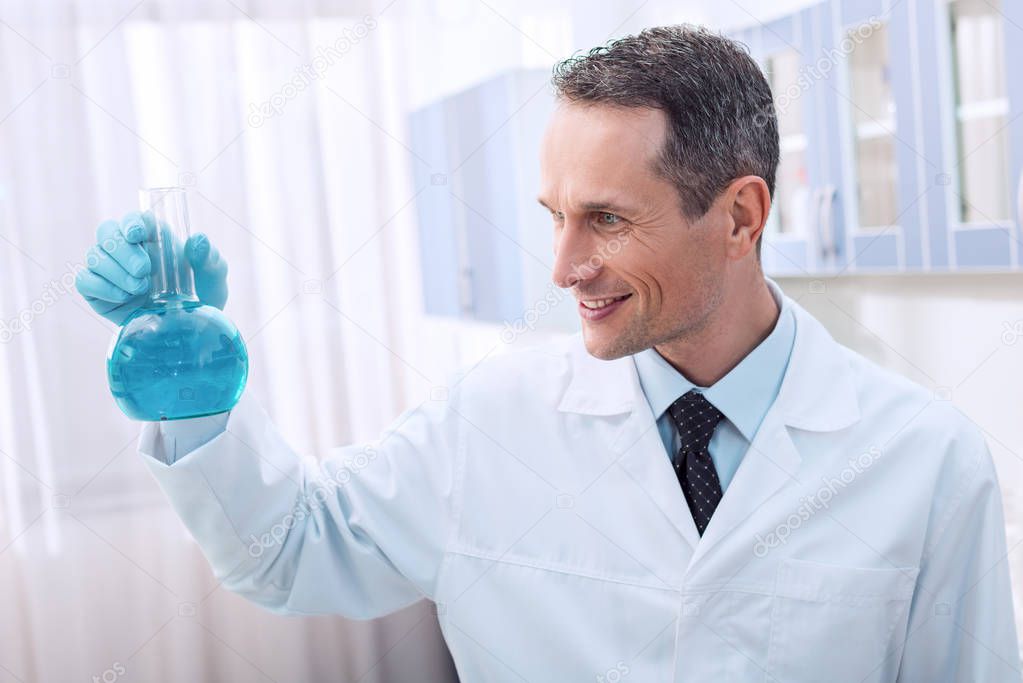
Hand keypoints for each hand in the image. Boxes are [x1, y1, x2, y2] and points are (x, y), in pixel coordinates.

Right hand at [75, 211, 228, 324]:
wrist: (190, 327)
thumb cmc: (201, 293)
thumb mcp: (213, 276)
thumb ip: (208, 257)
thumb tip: (198, 240)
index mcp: (153, 236)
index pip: (134, 218)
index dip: (131, 222)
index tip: (138, 234)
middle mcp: (127, 248)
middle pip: (107, 232)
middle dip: (123, 249)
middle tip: (144, 270)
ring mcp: (109, 269)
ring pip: (94, 255)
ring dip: (115, 271)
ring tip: (140, 288)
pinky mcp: (98, 291)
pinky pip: (85, 281)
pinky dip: (101, 287)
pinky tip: (124, 297)